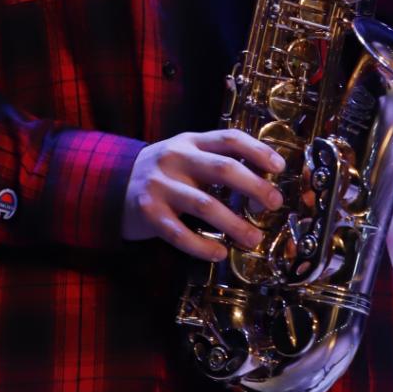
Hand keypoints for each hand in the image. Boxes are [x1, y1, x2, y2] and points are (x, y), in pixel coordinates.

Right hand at [122, 129, 284, 258]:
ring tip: (253, 238)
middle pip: (223, 168)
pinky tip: (219, 252)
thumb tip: (265, 180)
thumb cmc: (165, 173)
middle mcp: (176, 158)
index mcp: (191, 141)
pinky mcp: (148, 212)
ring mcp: (161, 185)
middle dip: (254, 187)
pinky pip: (179, 233)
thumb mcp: (187, 155)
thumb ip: (217, 161)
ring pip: (205, 204)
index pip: (229, 138)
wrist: (112, 184)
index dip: (258, 150)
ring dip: (234, 224)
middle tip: (274, 204)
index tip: (280, 167)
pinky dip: (202, 246)